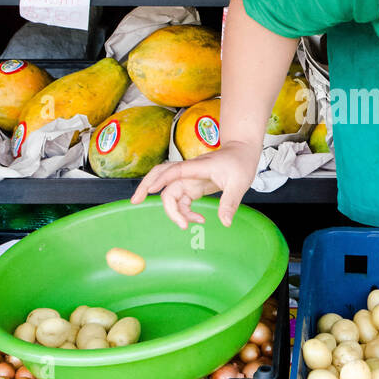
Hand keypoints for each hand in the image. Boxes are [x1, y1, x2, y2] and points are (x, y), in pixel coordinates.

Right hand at [130, 141, 259, 229]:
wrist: (242, 152)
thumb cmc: (240, 162)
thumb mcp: (239, 184)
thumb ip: (230, 203)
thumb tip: (225, 222)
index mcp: (196, 167)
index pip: (174, 171)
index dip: (161, 179)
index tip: (151, 190)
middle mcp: (189, 172)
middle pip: (161, 177)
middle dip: (146, 187)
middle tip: (135, 201)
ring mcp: (189, 179)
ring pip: (170, 192)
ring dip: (173, 210)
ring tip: (185, 225)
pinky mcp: (193, 186)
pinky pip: (181, 199)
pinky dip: (184, 211)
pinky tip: (198, 219)